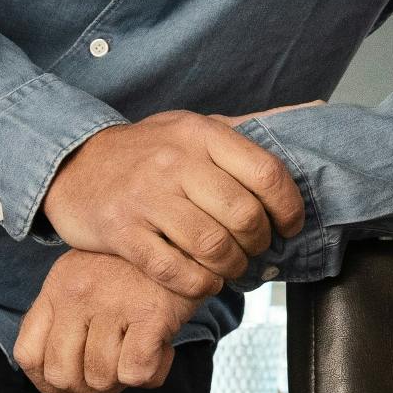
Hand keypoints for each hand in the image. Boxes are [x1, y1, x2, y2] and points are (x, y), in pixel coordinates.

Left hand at [13, 251, 198, 392]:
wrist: (188, 234)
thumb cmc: (139, 268)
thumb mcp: (89, 278)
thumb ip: (68, 317)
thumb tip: (59, 377)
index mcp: (59, 287)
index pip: (28, 355)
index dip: (48, 383)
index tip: (74, 385)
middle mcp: (78, 293)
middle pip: (62, 376)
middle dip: (89, 391)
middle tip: (115, 377)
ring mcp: (112, 302)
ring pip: (100, 379)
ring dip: (124, 381)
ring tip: (142, 353)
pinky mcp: (151, 313)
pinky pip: (135, 373)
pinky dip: (152, 374)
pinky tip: (162, 352)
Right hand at [43, 111, 303, 297]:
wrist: (73, 165)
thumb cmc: (148, 151)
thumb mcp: (195, 126)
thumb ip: (251, 126)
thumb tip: (319, 108)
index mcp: (202, 133)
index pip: (267, 172)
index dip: (289, 208)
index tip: (288, 226)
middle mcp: (176, 162)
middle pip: (244, 216)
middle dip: (259, 243)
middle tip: (255, 251)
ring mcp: (147, 197)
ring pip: (213, 247)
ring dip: (232, 268)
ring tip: (231, 269)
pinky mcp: (122, 232)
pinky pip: (174, 270)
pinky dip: (199, 284)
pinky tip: (203, 281)